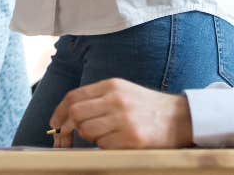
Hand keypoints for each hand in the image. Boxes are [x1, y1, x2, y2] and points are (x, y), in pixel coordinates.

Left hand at [49, 79, 193, 148]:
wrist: (179, 118)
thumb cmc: (147, 106)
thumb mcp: (123, 91)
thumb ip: (99, 98)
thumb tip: (69, 113)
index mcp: (112, 85)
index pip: (74, 96)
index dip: (59, 111)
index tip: (54, 123)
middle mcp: (116, 100)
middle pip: (76, 114)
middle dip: (68, 128)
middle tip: (68, 136)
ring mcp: (123, 120)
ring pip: (87, 132)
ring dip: (89, 138)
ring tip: (104, 136)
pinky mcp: (131, 140)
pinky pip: (103, 147)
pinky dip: (104, 147)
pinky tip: (117, 142)